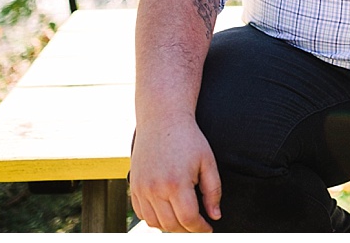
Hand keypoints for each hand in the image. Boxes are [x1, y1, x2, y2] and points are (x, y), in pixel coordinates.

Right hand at [129, 115, 221, 232]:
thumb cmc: (188, 138)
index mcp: (176, 183)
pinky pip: (142, 214)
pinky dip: (154, 219)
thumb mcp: (208, 162)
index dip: (201, 228)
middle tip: (198, 225)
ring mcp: (141, 189)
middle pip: (171, 225)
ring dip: (170, 227)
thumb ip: (213, 191)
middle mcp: (155, 189)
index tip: (209, 229)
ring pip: (155, 223)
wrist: (162, 119)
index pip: (189, 219)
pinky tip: (167, 213)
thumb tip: (215, 215)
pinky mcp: (133, 186)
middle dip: (187, 230)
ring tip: (184, 220)